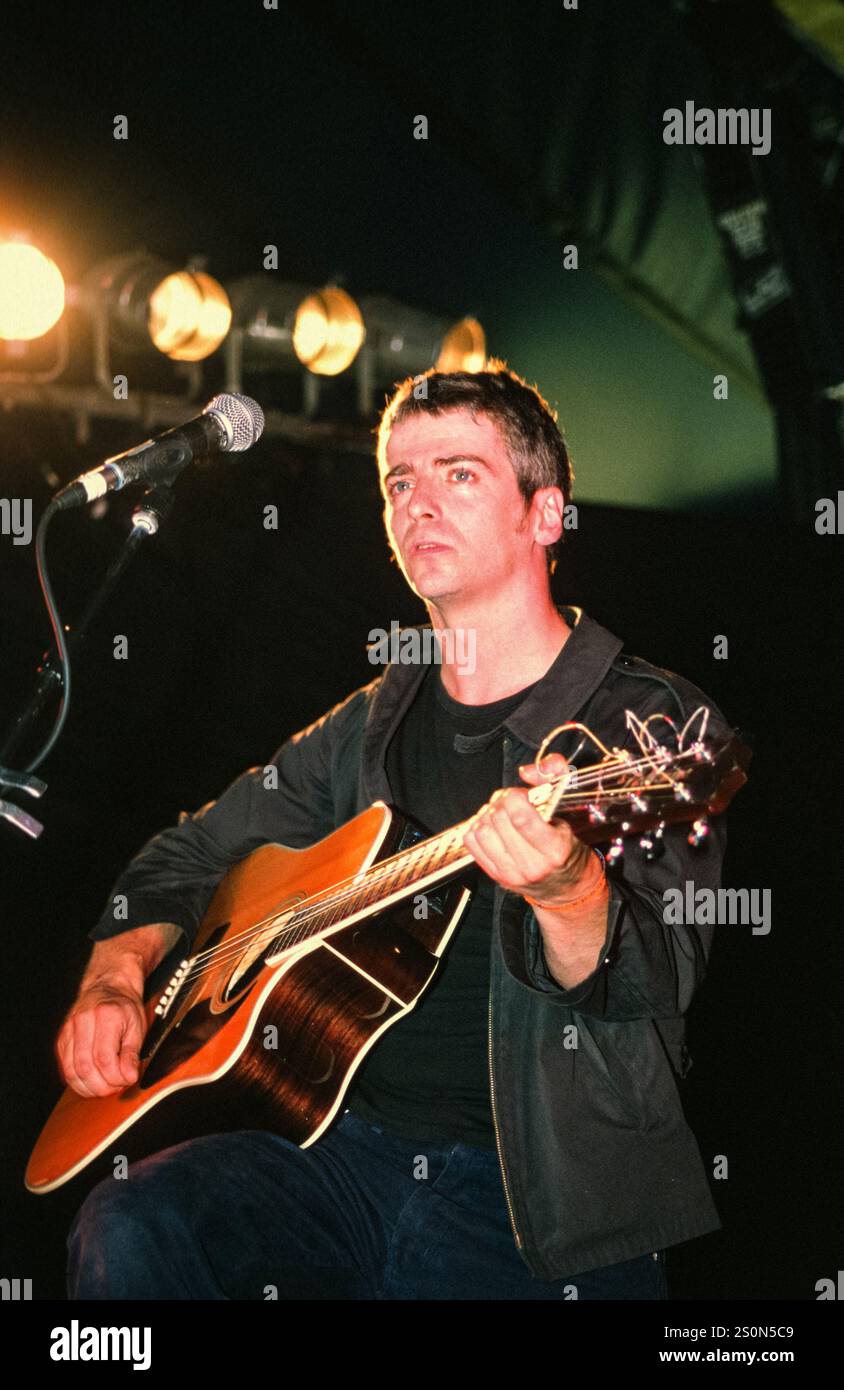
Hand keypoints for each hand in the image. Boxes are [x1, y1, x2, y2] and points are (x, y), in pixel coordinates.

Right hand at [56, 980, 146, 1097]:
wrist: (107, 987)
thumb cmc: (124, 1007)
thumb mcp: (137, 1026)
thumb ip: (132, 1053)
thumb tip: (129, 1077)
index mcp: (105, 1015)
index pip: (104, 1058)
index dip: (116, 1077)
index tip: (128, 1080)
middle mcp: (82, 1021)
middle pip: (85, 1067)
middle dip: (102, 1086)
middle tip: (117, 1086)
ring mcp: (68, 1030)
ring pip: (71, 1072)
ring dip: (89, 1088)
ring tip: (106, 1087)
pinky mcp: (61, 1040)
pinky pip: (65, 1069)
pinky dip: (78, 1083)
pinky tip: (92, 1083)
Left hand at [461, 752, 595, 905]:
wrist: (565, 888)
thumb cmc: (567, 848)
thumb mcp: (569, 813)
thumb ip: (555, 779)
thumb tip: (527, 771)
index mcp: (555, 850)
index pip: (521, 818)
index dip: (515, 797)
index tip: (522, 794)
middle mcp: (532, 865)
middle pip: (498, 820)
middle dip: (502, 802)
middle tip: (510, 802)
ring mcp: (511, 873)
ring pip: (482, 831)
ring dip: (487, 814)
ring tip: (500, 813)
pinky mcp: (495, 875)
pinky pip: (471, 843)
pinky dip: (476, 827)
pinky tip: (490, 825)